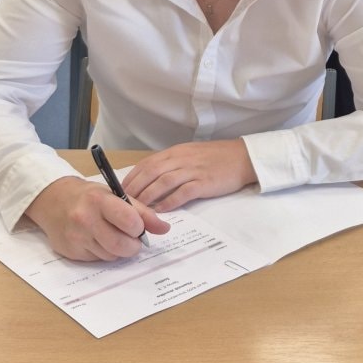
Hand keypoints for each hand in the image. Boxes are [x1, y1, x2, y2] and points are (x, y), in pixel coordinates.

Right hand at [24, 175, 168, 260]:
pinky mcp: (71, 252)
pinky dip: (104, 252)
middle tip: (132, 238)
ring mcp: (76, 237)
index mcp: (100, 200)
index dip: (139, 227)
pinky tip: (98, 240)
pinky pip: (98, 259)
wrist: (53, 200)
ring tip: (113, 235)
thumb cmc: (89, 196)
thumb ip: (142, 211)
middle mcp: (85, 219)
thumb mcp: (115, 195)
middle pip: (122, 245)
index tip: (137, 226)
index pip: (130, 221)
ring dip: (118, 250)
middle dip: (133, 245)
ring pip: (111, 255)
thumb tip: (164, 229)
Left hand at [122, 139, 256, 210]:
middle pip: (151, 172)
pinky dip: (170, 201)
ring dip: (148, 195)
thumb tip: (151, 178)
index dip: (131, 177)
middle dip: (135, 188)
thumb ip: (171, 163)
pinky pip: (183, 192)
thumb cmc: (216, 157)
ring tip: (138, 209)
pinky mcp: (205, 182)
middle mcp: (182, 159)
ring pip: (164, 182)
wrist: (243, 157)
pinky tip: (161, 210)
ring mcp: (193, 170)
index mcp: (176, 152)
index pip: (147, 163)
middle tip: (122, 203)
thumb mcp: (190, 154)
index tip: (119, 190)